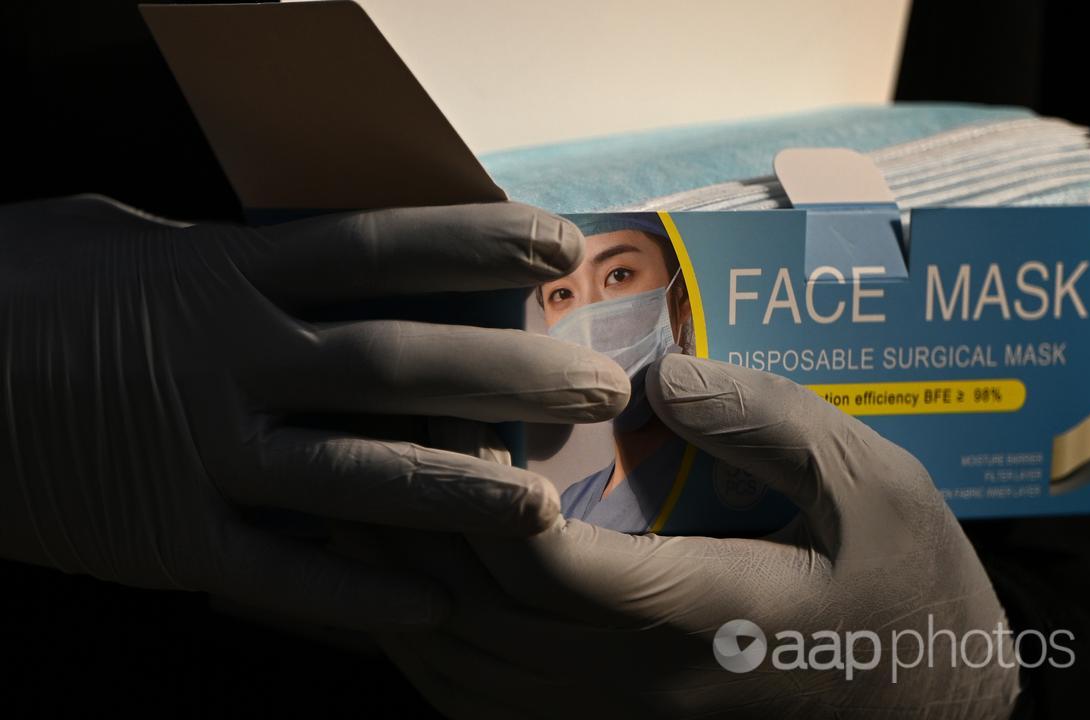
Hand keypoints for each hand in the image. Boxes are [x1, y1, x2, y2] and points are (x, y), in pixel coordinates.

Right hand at [0, 194, 626, 630]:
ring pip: (357, 475)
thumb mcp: (115, 237)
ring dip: (460, 492)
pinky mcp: (168, 539)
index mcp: (222, 275)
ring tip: (547, 504)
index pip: (377, 250)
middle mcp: (231, 361)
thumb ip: (219, 247)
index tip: (559, 247)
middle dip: (505, 377)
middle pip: (394, 365)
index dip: (473, 245)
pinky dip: (359, 595)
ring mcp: (202, 454)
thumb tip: (294, 242)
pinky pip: (282, 574)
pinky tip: (436, 608)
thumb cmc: (18, 293)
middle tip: (598, 389)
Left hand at [378, 355, 1019, 717]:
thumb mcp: (870, 485)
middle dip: (415, 522)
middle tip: (381, 431)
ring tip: (365, 502)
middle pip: (480, 611)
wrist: (935, 704)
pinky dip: (430, 649)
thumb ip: (768, 423)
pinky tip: (412, 593)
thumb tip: (657, 375)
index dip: (480, 487)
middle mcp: (638, 686)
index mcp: (698, 616)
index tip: (457, 409)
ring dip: (403, 586)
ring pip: (465, 669)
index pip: (545, 560)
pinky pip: (487, 706)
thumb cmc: (909, 587)